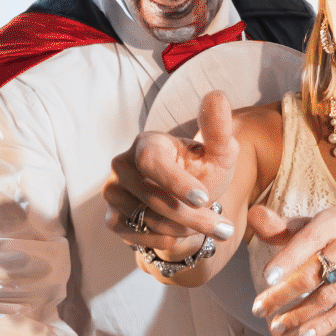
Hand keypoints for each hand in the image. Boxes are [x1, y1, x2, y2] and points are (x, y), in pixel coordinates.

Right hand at [103, 89, 238, 253]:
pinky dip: (165, 240)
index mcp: (146, 144)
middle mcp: (122, 165)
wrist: (187, 205)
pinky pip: (138, 237)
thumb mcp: (218, 153)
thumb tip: (216, 95)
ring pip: (147, 221)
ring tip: (204, 226)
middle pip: (152, 198)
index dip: (176, 182)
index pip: (151, 162)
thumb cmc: (203, 173)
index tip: (204, 199)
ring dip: (182, 229)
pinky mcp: (112, 218)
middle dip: (192, 216)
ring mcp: (113, 193)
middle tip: (223, 229)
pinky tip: (182, 233)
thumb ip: (218, 128)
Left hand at [247, 204, 335, 335]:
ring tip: (277, 326)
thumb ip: (282, 227)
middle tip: (259, 310)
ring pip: (329, 295)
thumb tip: (254, 215)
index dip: (288, 257)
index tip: (266, 278)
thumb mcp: (313, 227)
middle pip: (315, 272)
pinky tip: (304, 334)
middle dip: (283, 294)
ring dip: (299, 314)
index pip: (309, 237)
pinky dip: (324, 324)